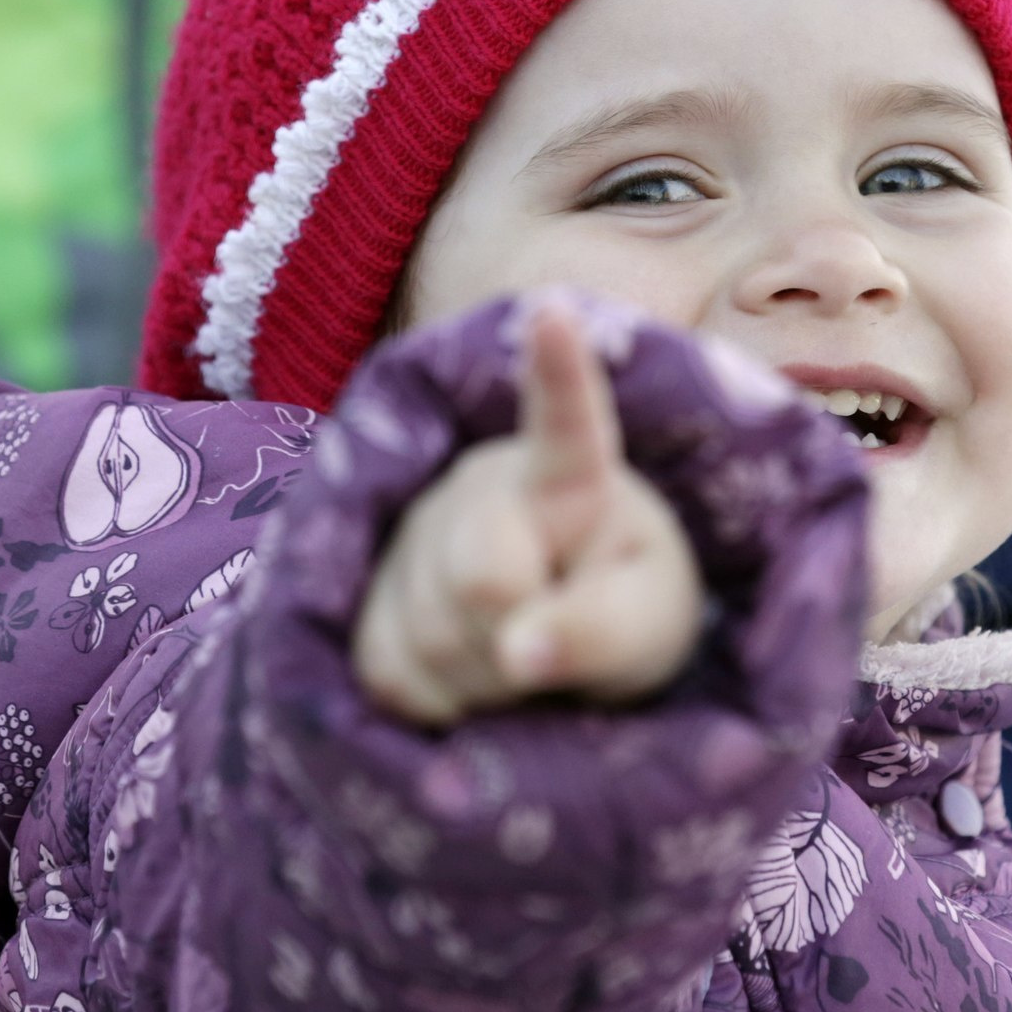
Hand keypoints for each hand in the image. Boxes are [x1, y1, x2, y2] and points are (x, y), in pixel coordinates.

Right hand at [355, 302, 704, 726]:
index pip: (564, 425)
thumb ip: (599, 631)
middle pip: (481, 579)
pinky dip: (438, 702)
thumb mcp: (649, 626)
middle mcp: (477, 485)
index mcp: (567, 475)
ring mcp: (410, 535)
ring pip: (428, 638)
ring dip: (482, 679)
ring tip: (516, 659)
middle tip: (556, 647)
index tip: (553, 310)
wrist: (554, 629)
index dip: (558, 373)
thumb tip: (518, 653)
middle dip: (522, 636)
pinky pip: (387, 672)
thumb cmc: (622, 606)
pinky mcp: (362, 597)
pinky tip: (466, 676)